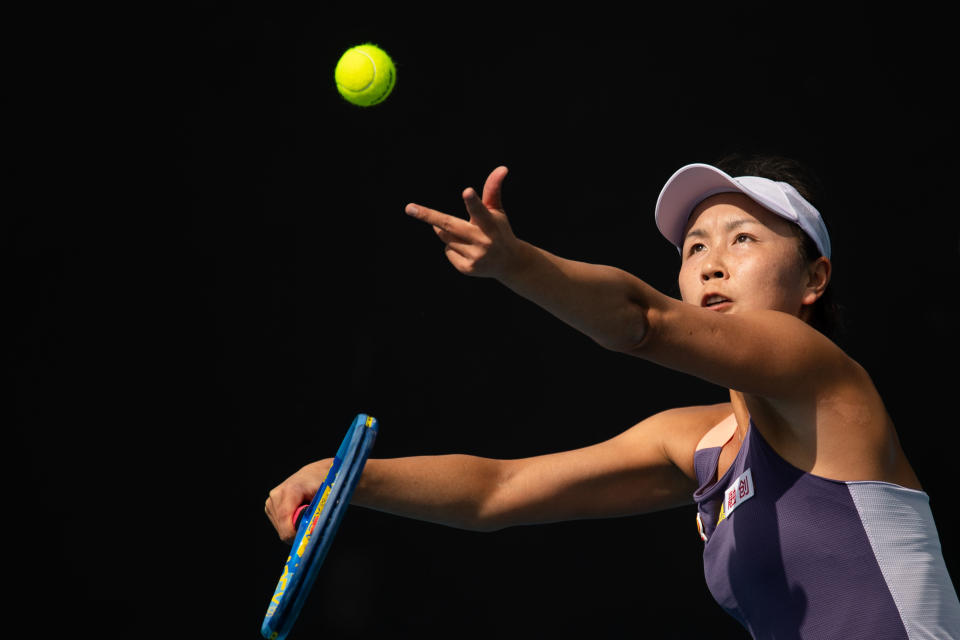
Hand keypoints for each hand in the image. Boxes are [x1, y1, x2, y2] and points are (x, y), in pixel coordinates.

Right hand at [264, 459, 332, 543]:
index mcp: (290, 491)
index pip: (285, 521)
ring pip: (281, 530)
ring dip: (294, 529)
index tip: (309, 536)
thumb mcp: (326, 497)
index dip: (296, 534)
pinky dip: (290, 526)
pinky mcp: (270, 507)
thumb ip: (319, 514)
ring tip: (305, 516)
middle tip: (311, 525)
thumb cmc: (322, 484)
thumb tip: (314, 531)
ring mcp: (271, 501)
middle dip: (298, 532)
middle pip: (283, 530)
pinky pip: (280, 526)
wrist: (313, 474)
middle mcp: (276, 495)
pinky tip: (298, 515)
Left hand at [405, 166, 521, 279]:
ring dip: (448, 232)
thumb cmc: (499, 230)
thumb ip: (493, 189)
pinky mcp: (467, 268)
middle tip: (409, 208)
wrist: (509, 263)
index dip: (472, 201)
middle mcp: (483, 241)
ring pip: (445, 237)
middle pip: (449, 225)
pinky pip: (447, 250)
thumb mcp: (497, 210)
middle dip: (429, 216)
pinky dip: (453, 247)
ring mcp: (474, 256)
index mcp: (491, 224)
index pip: (480, 210)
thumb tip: (502, 167)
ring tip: (467, 236)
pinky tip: (469, 251)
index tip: (467, 191)